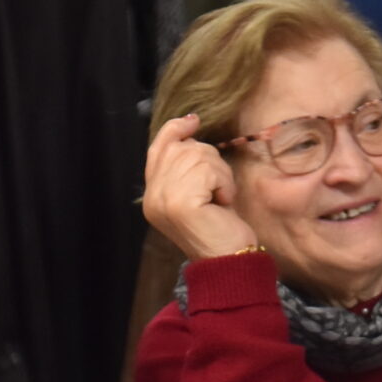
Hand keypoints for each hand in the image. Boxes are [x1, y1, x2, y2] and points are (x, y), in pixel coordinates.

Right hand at [143, 114, 261, 260]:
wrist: (228, 261)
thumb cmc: (219, 226)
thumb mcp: (198, 191)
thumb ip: (186, 165)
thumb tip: (189, 123)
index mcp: (152, 195)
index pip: (157, 148)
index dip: (175, 130)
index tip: (193, 120)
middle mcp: (153, 197)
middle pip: (183, 148)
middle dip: (209, 160)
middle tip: (216, 189)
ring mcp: (164, 199)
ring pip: (198, 155)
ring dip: (220, 174)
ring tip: (219, 199)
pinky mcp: (181, 203)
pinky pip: (209, 170)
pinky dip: (224, 183)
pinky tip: (222, 203)